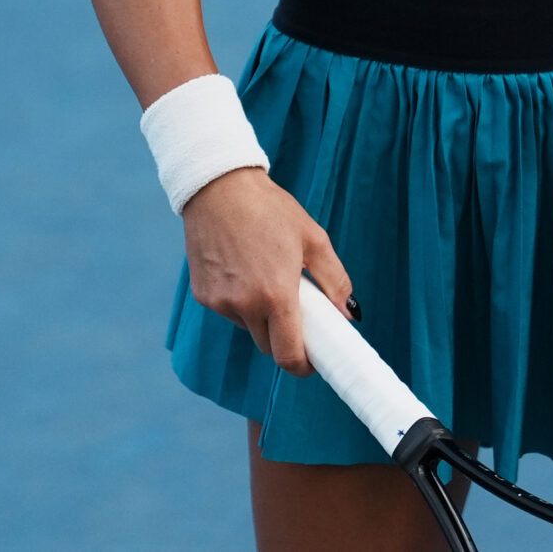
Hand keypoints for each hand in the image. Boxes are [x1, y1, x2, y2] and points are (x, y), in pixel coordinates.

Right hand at [180, 166, 354, 373]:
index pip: (288, 355)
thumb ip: (334, 279)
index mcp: (276, 295)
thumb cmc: (270, 209)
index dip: (302, 365)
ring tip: (268, 278)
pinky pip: (228, 311)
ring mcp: (220, 302)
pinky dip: (240, 302)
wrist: (219, 187)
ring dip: (261, 317)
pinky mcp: (203, 294)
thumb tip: (349, 312)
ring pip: (248, 327)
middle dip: (285, 338)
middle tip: (297, 313)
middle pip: (268, 346)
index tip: (312, 361)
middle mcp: (244, 305)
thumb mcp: (313, 238)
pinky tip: (244, 270)